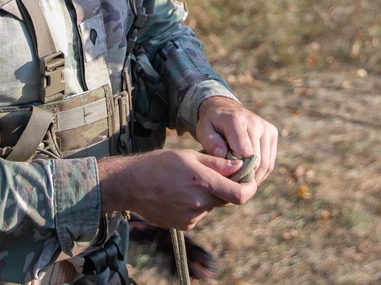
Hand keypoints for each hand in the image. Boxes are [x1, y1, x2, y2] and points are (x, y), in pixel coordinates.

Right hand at [98, 149, 256, 230]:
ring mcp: (192, 217)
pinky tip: (178, 194)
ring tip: (186, 183)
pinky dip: (195, 204)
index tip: (249, 180)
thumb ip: (217, 163)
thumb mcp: (188, 155)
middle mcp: (199, 202)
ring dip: (207, 195)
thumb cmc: (159, 164)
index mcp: (203, 182)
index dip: (249, 188)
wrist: (130, 184)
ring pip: (211, 205)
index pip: (240, 194)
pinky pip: (199, 214)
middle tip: (212, 175)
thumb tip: (241, 166)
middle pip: (226, 199)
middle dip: (225, 188)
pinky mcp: (184, 225)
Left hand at [195, 96, 277, 185]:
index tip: (227, 178)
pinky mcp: (272, 134)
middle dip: (246, 177)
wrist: (225, 109)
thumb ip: (210, 142)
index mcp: (236, 120)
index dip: (237, 169)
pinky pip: (270, 161)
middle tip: (234, 187)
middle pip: (257, 161)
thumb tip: (223, 155)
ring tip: (241, 185)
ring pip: (266, 163)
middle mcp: (255, 123)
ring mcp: (266, 128)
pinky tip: (250, 177)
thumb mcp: (203, 130)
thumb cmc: (212, 124)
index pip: (245, 152)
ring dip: (255, 178)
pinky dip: (262, 173)